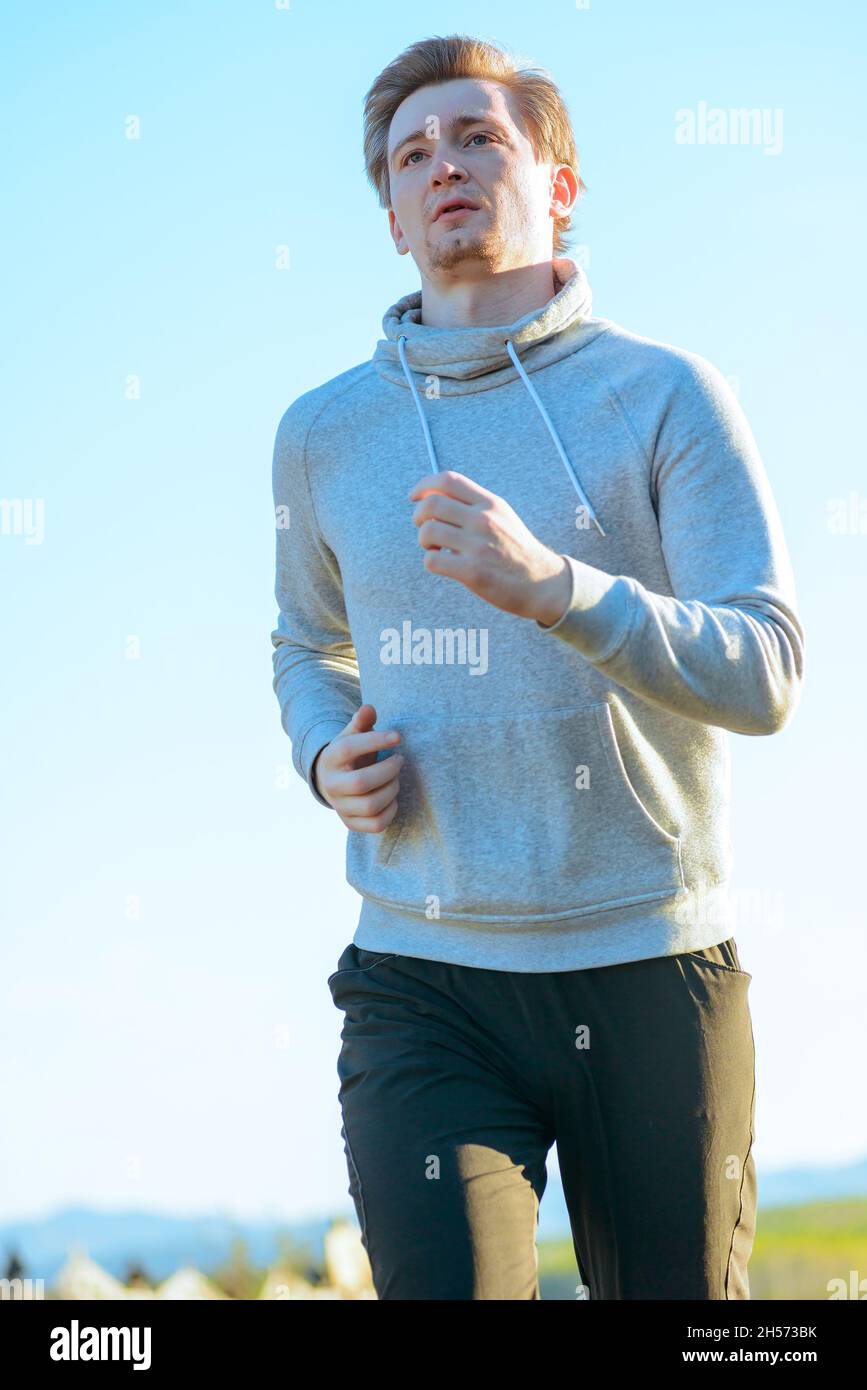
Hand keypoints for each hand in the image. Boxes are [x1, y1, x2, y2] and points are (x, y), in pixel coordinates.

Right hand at [312, 704, 403, 832]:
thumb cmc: (351, 754)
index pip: (349, 748)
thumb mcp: (353, 735)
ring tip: (396, 778)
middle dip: (389, 770)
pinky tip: (393, 798)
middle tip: (400, 760)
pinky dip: (391, 811)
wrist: (333, 782)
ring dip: (392, 789)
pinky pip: (377, 824)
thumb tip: (369, 709)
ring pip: (372, 804)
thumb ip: (361, 721)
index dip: (375, 741)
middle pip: (362, 781)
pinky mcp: (351, 823)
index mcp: (330, 758)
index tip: (398, 736)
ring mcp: (340, 806)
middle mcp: (331, 784)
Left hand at [408, 470, 571, 623]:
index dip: (423, 485)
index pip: (448, 480)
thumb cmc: (514, 549)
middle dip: (418, 516)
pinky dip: (431, 562)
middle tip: (423, 527)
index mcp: (490, 503)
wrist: (542, 582)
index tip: (414, 496)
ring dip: (424, 541)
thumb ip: (472, 503)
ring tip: (435, 548)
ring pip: (427, 532)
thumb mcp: (501, 516)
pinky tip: (443, 564)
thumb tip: (431, 494)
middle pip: (430, 505)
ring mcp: (478, 546)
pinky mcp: (473, 572)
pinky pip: (432, 561)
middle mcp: (484, 520)